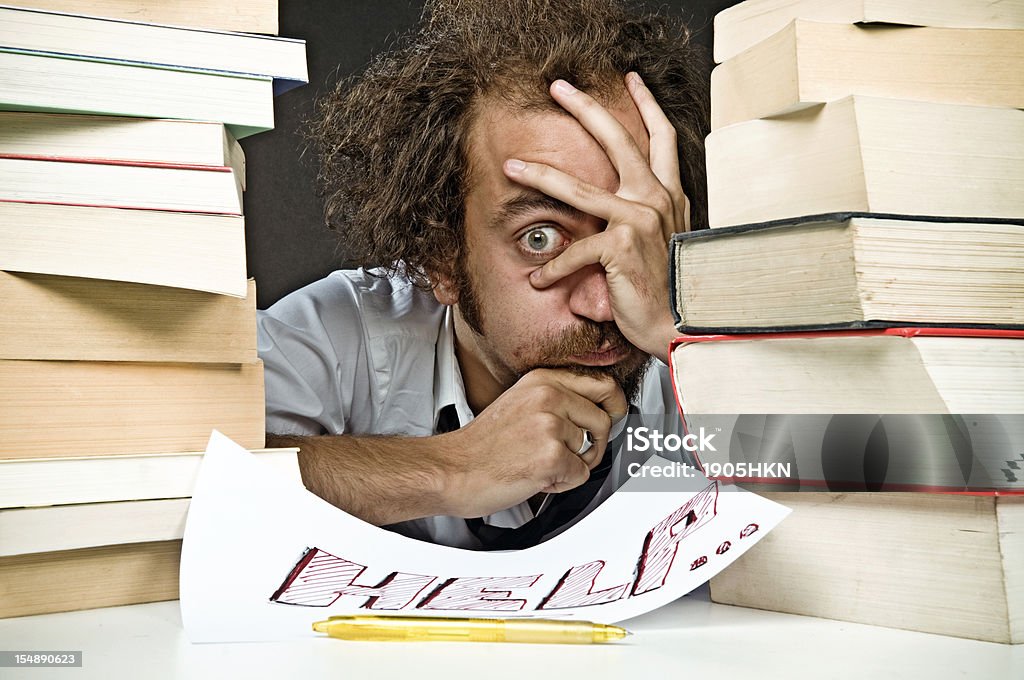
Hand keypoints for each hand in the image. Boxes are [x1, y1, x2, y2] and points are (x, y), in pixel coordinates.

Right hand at [439, 368, 626, 517]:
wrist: (453, 469)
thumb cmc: (482, 444)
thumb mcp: (519, 402)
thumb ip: (555, 398)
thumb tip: (595, 408)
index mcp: (542, 380)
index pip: (601, 383)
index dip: (615, 403)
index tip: (615, 413)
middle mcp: (549, 396)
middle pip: (604, 419)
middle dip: (596, 442)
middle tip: (574, 453)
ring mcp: (551, 425)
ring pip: (593, 450)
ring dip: (572, 465)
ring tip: (540, 464)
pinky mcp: (552, 456)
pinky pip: (581, 475)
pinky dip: (562, 483)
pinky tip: (536, 477)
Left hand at [503, 73, 686, 361]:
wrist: (682, 327)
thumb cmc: (671, 289)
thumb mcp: (668, 241)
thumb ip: (653, 215)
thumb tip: (627, 208)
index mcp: (670, 195)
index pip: (662, 137)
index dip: (648, 104)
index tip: (633, 78)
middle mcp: (657, 199)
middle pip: (619, 139)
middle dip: (586, 108)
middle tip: (558, 87)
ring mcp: (640, 220)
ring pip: (579, 189)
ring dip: (540, 175)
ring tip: (512, 166)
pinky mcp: (621, 248)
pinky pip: (575, 251)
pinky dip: (553, 268)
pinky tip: (539, 281)